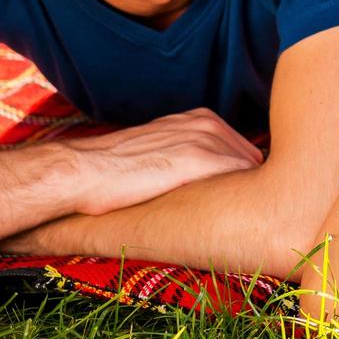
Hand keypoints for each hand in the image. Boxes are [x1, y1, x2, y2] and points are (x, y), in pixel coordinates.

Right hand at [60, 108, 263, 215]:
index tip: (243, 200)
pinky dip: (244, 194)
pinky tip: (238, 216)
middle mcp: (207, 122)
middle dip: (253, 184)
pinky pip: (240, 174)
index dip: (246, 177)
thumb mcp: (163, 149)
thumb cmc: (118, 170)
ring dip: (251, 191)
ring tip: (245, 219)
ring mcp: (204, 138)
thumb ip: (192, 155)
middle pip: (254, 158)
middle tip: (249, 213)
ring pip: (251, 167)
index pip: (245, 150)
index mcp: (201, 118)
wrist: (85, 171)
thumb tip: (215, 182)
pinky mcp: (198, 158)